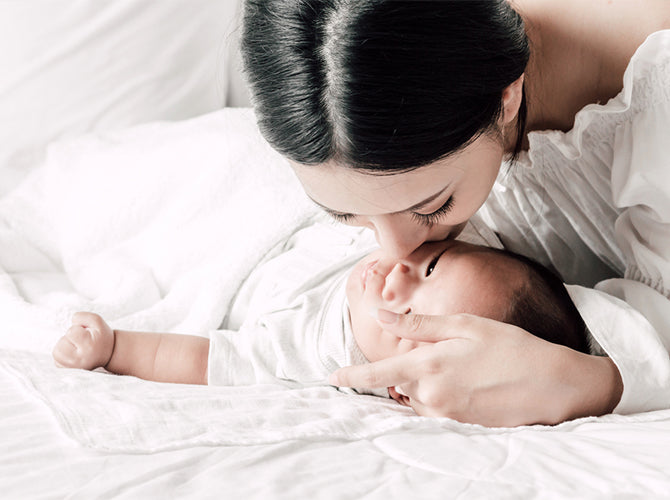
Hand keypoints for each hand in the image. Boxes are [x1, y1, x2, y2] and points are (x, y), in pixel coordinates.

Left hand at [52, 312, 114, 370]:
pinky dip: (63, 356)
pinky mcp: (70, 371)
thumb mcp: (97, 321)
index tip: (86, 333)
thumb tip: (71, 321)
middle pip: (60, 344)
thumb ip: (83, 316)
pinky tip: (73, 353)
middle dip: (68, 338)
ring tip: (76, 346)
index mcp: (89, 346)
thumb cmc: (101, 336)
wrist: (110, 353)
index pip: (71, 333)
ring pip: (56, 353)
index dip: (77, 329)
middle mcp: (80, 359)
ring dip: (64, 346)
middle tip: (80, 340)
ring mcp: (74, 368)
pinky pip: (57, 361)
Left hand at [331, 312, 622, 426]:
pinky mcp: (460, 426)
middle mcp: (431, 395)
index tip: (333, 377)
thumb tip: (380, 314)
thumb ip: (419, 323)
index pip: (377, 374)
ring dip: (421, 386)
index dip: (352, 377)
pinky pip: (435, 412)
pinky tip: (466, 385)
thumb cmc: (509, 346)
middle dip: (404, 373)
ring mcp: (445, 414)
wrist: (551, 384)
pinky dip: (438, 399)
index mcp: (428, 365)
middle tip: (438, 357)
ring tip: (460, 370)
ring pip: (416, 400)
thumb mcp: (464, 325)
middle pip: (398, 386)